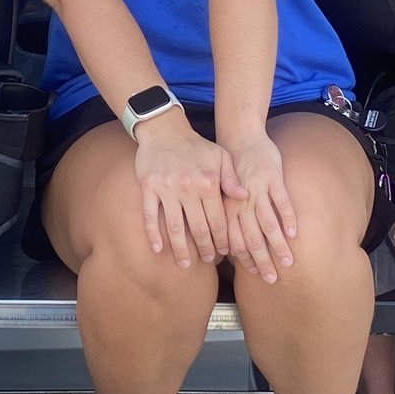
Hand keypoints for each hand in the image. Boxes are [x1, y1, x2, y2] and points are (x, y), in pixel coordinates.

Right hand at [133, 114, 234, 267]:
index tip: (223, 252)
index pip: (218, 220)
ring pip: (174, 227)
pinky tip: (158, 249)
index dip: (222, 239)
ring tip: (185, 264)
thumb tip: (245, 197)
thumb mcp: (220, 157)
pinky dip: (153, 234)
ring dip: (180, 249)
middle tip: (207, 260)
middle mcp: (188, 188)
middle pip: (198, 228)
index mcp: (208, 183)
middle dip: (205, 249)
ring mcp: (166, 189)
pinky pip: (150, 216)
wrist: (164, 130)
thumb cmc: (196, 146)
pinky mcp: (148, 188)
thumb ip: (232, 178)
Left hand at [221, 132, 298, 282]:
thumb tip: (231, 249)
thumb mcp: (225, 195)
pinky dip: (288, 218)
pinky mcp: (273, 178)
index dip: (246, 260)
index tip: (256, 274)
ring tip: (288, 262)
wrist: (240, 137)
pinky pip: (281, 202)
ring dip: (278, 245)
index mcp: (228, 209)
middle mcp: (241, 202)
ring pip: (268, 224)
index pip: (235, 241)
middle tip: (272, 279)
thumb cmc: (233, 171)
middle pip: (252, 239)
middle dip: (263, 261)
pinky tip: (295, 233)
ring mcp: (258, 190)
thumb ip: (230, 220)